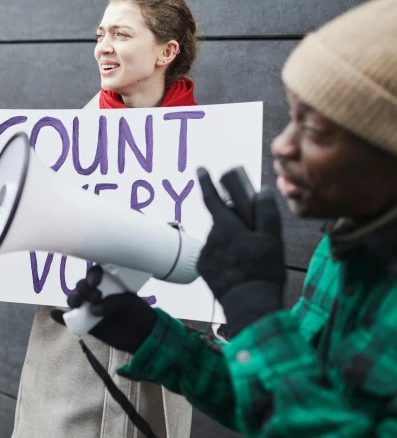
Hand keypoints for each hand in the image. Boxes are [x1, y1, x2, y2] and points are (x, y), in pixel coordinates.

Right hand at [50, 265, 156, 353]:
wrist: (144, 336)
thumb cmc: (140, 313)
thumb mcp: (131, 303)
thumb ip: (113, 302)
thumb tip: (93, 310)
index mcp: (108, 283)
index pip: (95, 274)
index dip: (92, 275)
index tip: (96, 283)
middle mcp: (97, 294)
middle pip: (82, 286)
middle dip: (84, 290)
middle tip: (96, 298)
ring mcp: (90, 309)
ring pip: (75, 300)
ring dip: (73, 299)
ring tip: (78, 304)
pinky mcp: (87, 324)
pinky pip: (70, 319)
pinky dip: (60, 316)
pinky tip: (54, 313)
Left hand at [197, 167, 285, 335]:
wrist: (250, 304)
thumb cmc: (262, 272)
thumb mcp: (272, 239)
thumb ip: (266, 212)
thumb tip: (262, 191)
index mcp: (225, 226)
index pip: (212, 197)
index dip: (206, 182)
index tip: (201, 170)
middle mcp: (211, 237)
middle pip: (222, 221)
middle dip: (234, 223)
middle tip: (253, 236)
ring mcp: (206, 254)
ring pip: (220, 239)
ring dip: (232, 242)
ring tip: (251, 259)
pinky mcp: (204, 268)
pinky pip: (215, 256)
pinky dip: (226, 257)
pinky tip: (240, 268)